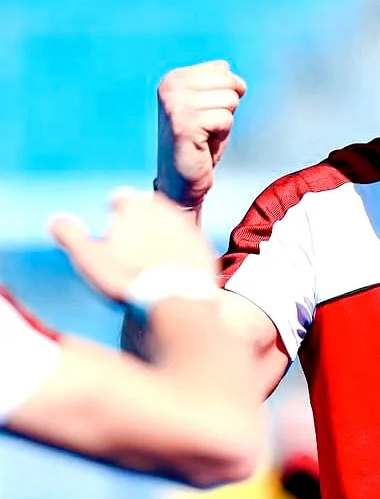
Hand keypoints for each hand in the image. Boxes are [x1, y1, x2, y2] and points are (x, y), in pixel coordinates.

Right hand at [49, 189, 217, 302]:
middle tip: (132, 230)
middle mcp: (166, 211)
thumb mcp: (89, 258)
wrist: (174, 300)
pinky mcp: (204, 247)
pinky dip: (179, 249)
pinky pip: (189, 243)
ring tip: (151, 248)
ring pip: (172, 223)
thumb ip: (71, 236)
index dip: (115, 205)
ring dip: (161, 231)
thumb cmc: (127, 278)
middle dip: (141, 216)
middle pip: (151, 207)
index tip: (112, 211)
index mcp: (136, 208)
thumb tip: (56, 220)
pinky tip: (172, 263)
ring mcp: (188, 229)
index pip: (123, 198)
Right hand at [156, 60, 246, 207]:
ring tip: (204, 135)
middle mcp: (170, 86)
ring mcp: (175, 104)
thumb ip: (216, 83)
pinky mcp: (184, 124)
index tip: (205, 115)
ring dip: (224, 122)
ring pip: (230, 100)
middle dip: (227, 107)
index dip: (226, 95)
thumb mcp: (208, 105)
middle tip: (207, 127)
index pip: (223, 70)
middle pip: (229, 82)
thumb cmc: (200, 142)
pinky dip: (222, 134)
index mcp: (174, 78)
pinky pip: (226, 118)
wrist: (181, 180)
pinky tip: (203, 143)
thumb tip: (226, 67)